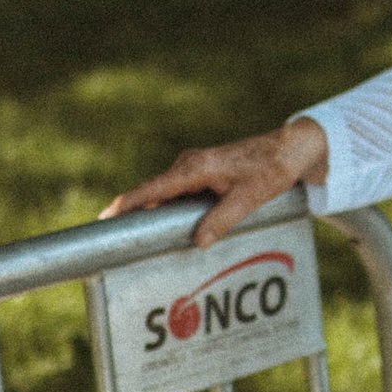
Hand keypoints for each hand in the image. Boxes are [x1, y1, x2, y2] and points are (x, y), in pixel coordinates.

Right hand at [106, 119, 330, 248]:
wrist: (288, 149)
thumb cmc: (269, 170)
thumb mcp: (247, 199)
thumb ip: (221, 220)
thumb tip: (198, 242)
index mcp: (194, 169)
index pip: (152, 189)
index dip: (127, 204)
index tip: (104, 217)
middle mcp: (188, 164)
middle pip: (152, 192)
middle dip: (133, 212)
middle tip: (114, 237)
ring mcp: (193, 166)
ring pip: (164, 192)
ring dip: (152, 211)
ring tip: (134, 235)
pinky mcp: (200, 171)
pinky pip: (176, 191)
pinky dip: (168, 206)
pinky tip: (166, 224)